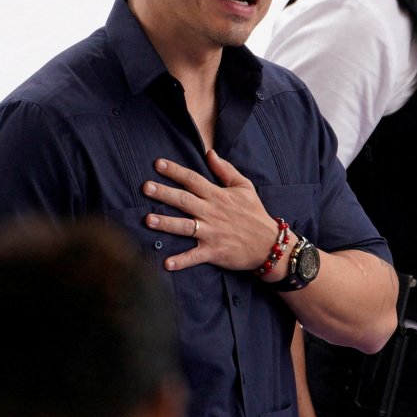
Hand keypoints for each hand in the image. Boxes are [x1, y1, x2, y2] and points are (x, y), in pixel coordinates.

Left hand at [143, 149, 283, 277]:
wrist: (270, 244)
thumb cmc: (255, 214)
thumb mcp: (244, 186)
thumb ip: (225, 169)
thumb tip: (210, 153)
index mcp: (218, 196)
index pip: (193, 179)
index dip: (175, 171)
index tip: (158, 163)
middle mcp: (212, 213)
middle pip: (184, 200)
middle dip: (164, 193)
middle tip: (146, 187)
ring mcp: (212, 233)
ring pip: (185, 227)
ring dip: (166, 223)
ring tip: (148, 220)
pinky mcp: (214, 252)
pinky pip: (194, 257)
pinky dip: (181, 261)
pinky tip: (166, 263)